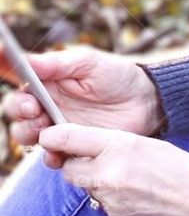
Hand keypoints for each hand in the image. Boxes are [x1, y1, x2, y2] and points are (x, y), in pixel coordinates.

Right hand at [1, 46, 164, 168]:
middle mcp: (47, 106)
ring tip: (46, 130)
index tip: (26, 97)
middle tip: (36, 111)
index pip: (20, 88)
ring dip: (29, 134)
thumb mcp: (88, 63)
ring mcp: (58, 128)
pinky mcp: (72, 147)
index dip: (14, 93)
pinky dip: (50, 156)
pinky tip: (57, 154)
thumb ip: (56, 64)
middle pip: (17, 114)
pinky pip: (51, 156)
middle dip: (20, 114)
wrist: (147, 102)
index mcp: (48, 83)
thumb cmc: (118, 76)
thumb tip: (25, 59)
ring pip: (27, 135)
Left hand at [38, 123, 188, 215]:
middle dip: (79, 167)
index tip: (50, 137)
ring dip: (98, 186)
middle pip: (70, 169)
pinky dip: (114, 203)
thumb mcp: (146, 145)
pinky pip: (103, 207)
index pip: (69, 138)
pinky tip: (137, 200)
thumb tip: (78, 149)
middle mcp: (110, 172)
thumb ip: (111, 146)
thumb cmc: (178, 169)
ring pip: (87, 189)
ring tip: (131, 184)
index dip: (55, 138)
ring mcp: (111, 199)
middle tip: (100, 165)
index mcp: (120, 146)